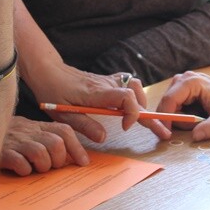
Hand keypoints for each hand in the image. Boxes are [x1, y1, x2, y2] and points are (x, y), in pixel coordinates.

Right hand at [0, 116, 89, 174]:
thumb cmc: (8, 137)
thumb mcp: (29, 132)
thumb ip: (47, 139)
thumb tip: (70, 157)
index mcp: (38, 126)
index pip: (64, 131)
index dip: (77, 147)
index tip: (83, 162)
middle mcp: (28, 132)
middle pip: (55, 143)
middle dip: (58, 159)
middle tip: (52, 166)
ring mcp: (15, 142)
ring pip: (40, 153)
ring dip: (43, 165)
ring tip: (36, 169)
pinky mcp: (2, 153)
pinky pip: (20, 163)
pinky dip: (25, 170)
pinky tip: (22, 171)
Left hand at [32, 63, 169, 140]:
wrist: (48, 71)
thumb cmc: (52, 92)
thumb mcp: (63, 115)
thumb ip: (84, 126)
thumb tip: (103, 138)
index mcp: (96, 93)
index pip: (125, 97)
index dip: (132, 113)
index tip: (125, 127)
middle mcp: (106, 84)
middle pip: (136, 95)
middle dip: (150, 115)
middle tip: (161, 131)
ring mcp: (108, 80)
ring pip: (135, 87)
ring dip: (142, 103)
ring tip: (142, 119)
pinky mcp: (107, 80)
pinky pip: (128, 83)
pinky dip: (134, 94)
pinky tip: (130, 105)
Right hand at [155, 71, 209, 141]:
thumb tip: (195, 137)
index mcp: (189, 82)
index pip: (168, 101)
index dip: (165, 119)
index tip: (168, 136)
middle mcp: (180, 80)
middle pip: (166, 106)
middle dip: (177, 120)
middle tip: (197, 125)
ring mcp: (178, 84)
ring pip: (168, 108)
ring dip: (181, 119)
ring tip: (199, 119)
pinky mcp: (178, 90)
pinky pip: (172, 108)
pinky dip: (181, 116)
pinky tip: (195, 115)